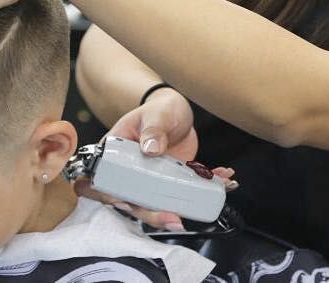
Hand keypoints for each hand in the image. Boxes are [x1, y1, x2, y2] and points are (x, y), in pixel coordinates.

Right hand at [74, 88, 236, 230]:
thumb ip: (153, 129)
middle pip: (133, 200)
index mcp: (116, 155)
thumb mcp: (156, 114)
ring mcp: (151, 179)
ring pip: (156, 203)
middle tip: (173, 219)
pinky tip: (221, 181)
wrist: (176, 111)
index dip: (114, 197)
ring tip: (196, 210)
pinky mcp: (170, 181)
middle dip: (151, 213)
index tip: (130, 205)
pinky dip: (201, 191)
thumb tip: (150, 149)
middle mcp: (131, 172)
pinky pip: (181, 193)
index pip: (107, 182)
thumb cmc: (159, 109)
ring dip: (176, 210)